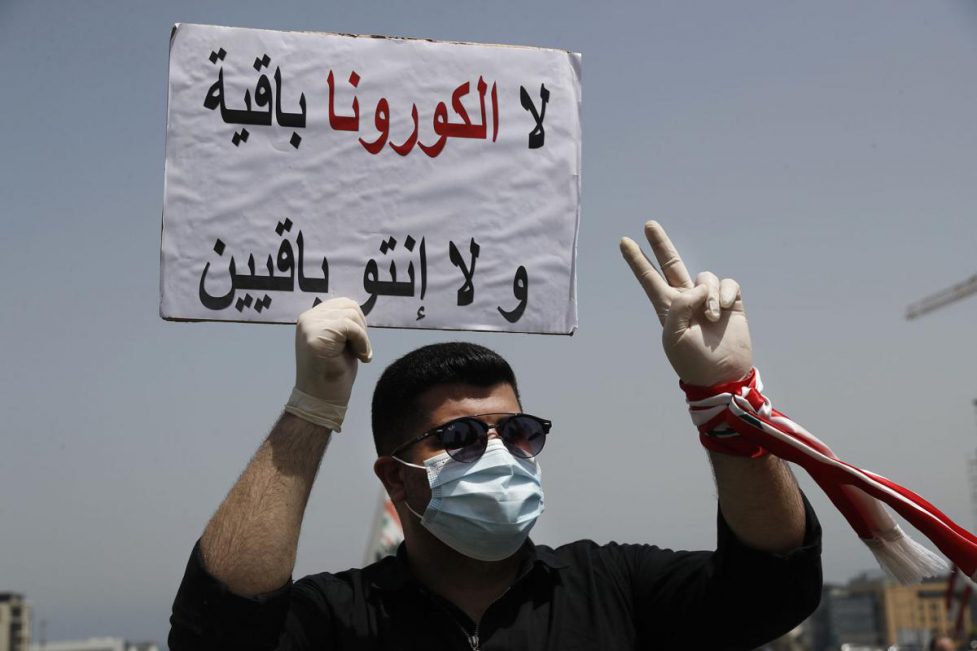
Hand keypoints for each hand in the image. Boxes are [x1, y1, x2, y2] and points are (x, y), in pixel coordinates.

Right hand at [283, 297, 372, 430]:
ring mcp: (310, 326)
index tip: (357, 343)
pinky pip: (351, 327)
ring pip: (352, 315)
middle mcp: (308, 318)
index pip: (343, 303)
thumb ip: (341, 323)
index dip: (358, 322)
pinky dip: (362, 342)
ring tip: (358, 354)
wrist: (320, 399)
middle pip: (349, 306)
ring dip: (362, 337)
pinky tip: (360, 358)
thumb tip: (357, 308)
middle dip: (361, 328)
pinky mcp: (317, 335)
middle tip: (359, 350)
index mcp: (311, 318)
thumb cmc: (332, 373)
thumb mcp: (338, 341)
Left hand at [619, 221, 751, 385]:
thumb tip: (698, 287)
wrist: (722, 375)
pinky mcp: (731, 302)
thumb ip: (680, 305)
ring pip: (705, 277)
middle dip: (660, 244)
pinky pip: (727, 283)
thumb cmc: (693, 361)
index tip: (623, 242)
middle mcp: (686, 299)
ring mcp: (708, 299)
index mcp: (667, 308)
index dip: (637, 261)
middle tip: (648, 224)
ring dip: (709, 296)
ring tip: (711, 318)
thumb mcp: (674, 336)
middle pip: (671, 264)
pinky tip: (725, 310)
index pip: (649, 279)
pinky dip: (726, 293)